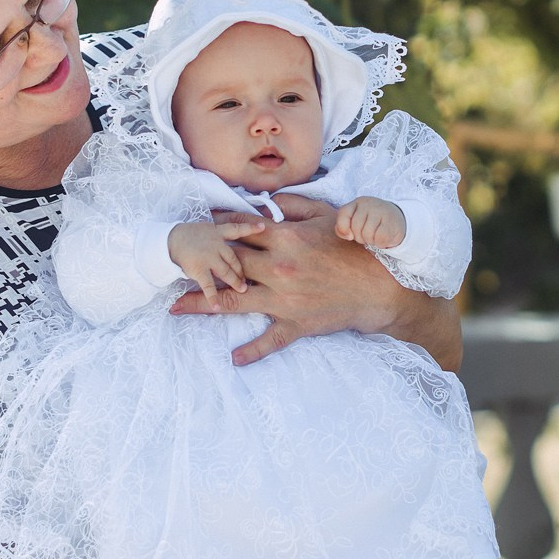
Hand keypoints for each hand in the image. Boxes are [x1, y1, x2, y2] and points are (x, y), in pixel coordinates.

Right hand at [167, 218, 267, 307]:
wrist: (167, 240)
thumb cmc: (184, 235)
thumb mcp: (204, 228)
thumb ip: (218, 234)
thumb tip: (230, 237)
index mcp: (217, 232)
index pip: (238, 229)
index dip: (251, 228)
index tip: (264, 226)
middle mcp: (216, 245)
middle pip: (235, 258)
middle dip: (243, 268)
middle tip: (249, 277)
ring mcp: (209, 258)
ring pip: (226, 272)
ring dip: (235, 282)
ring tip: (242, 289)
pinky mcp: (200, 269)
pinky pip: (209, 286)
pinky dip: (213, 297)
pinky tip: (217, 307)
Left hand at [170, 195, 410, 364]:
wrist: (383, 288)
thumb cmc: (356, 248)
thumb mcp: (328, 215)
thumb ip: (294, 205)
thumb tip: (267, 200)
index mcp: (285, 239)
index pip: (239, 231)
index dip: (215, 229)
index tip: (196, 228)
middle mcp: (278, 269)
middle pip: (226, 266)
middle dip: (199, 265)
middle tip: (174, 265)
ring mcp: (284, 300)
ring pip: (233, 302)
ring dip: (202, 304)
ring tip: (176, 306)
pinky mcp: (296, 325)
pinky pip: (269, 341)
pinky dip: (251, 351)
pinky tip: (233, 358)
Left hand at [335, 196, 406, 248]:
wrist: (396, 220)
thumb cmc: (371, 222)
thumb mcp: (355, 221)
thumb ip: (343, 227)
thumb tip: (348, 235)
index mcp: (358, 202)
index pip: (343, 213)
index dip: (343, 227)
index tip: (349, 236)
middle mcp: (369, 204)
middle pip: (355, 227)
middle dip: (359, 237)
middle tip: (367, 235)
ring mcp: (381, 211)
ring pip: (367, 234)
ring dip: (370, 240)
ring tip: (375, 236)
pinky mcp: (391, 222)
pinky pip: (379, 239)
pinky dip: (380, 243)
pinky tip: (383, 238)